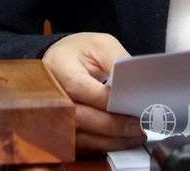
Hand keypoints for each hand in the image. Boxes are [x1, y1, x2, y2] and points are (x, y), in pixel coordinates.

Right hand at [42, 32, 144, 153]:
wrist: (61, 61)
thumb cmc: (82, 51)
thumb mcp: (101, 44)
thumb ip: (116, 59)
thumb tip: (133, 83)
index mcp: (58, 65)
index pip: (77, 86)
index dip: (102, 97)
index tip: (128, 103)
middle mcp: (50, 93)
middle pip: (78, 116)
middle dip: (111, 124)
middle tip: (138, 125)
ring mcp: (52, 115)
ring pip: (79, 136)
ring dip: (110, 140)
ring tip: (136, 135)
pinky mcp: (60, 131)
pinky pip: (81, 144)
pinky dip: (103, 145)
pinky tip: (122, 140)